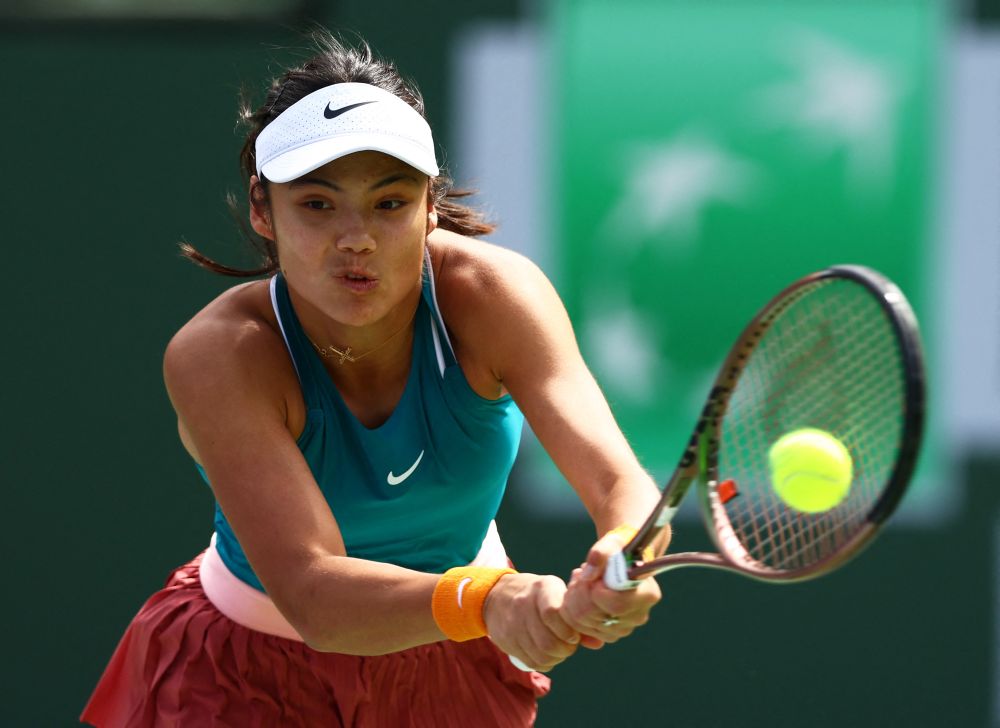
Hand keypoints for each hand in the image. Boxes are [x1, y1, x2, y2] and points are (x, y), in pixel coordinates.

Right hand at [482, 573, 580, 671]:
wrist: (498, 596)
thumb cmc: (538, 596)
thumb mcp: (557, 595)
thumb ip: (577, 618)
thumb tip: (597, 643)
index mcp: (542, 588)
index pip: (553, 614)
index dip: (568, 631)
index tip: (574, 636)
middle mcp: (523, 604)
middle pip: (548, 641)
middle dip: (566, 650)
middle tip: (570, 646)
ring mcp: (512, 623)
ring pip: (540, 655)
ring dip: (556, 658)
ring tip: (559, 650)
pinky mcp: (505, 640)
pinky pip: (530, 662)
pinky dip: (544, 663)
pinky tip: (546, 654)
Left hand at [560, 530, 661, 646]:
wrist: (622, 560)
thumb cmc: (620, 548)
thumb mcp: (613, 541)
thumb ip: (602, 551)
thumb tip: (588, 574)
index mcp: (647, 594)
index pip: (616, 605)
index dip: (595, 591)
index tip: (594, 574)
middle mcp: (638, 616)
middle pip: (595, 616)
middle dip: (579, 592)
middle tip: (580, 572)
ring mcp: (623, 628)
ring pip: (583, 623)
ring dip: (573, 598)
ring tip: (580, 579)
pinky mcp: (608, 633)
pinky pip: (579, 628)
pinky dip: (572, 609)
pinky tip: (578, 592)